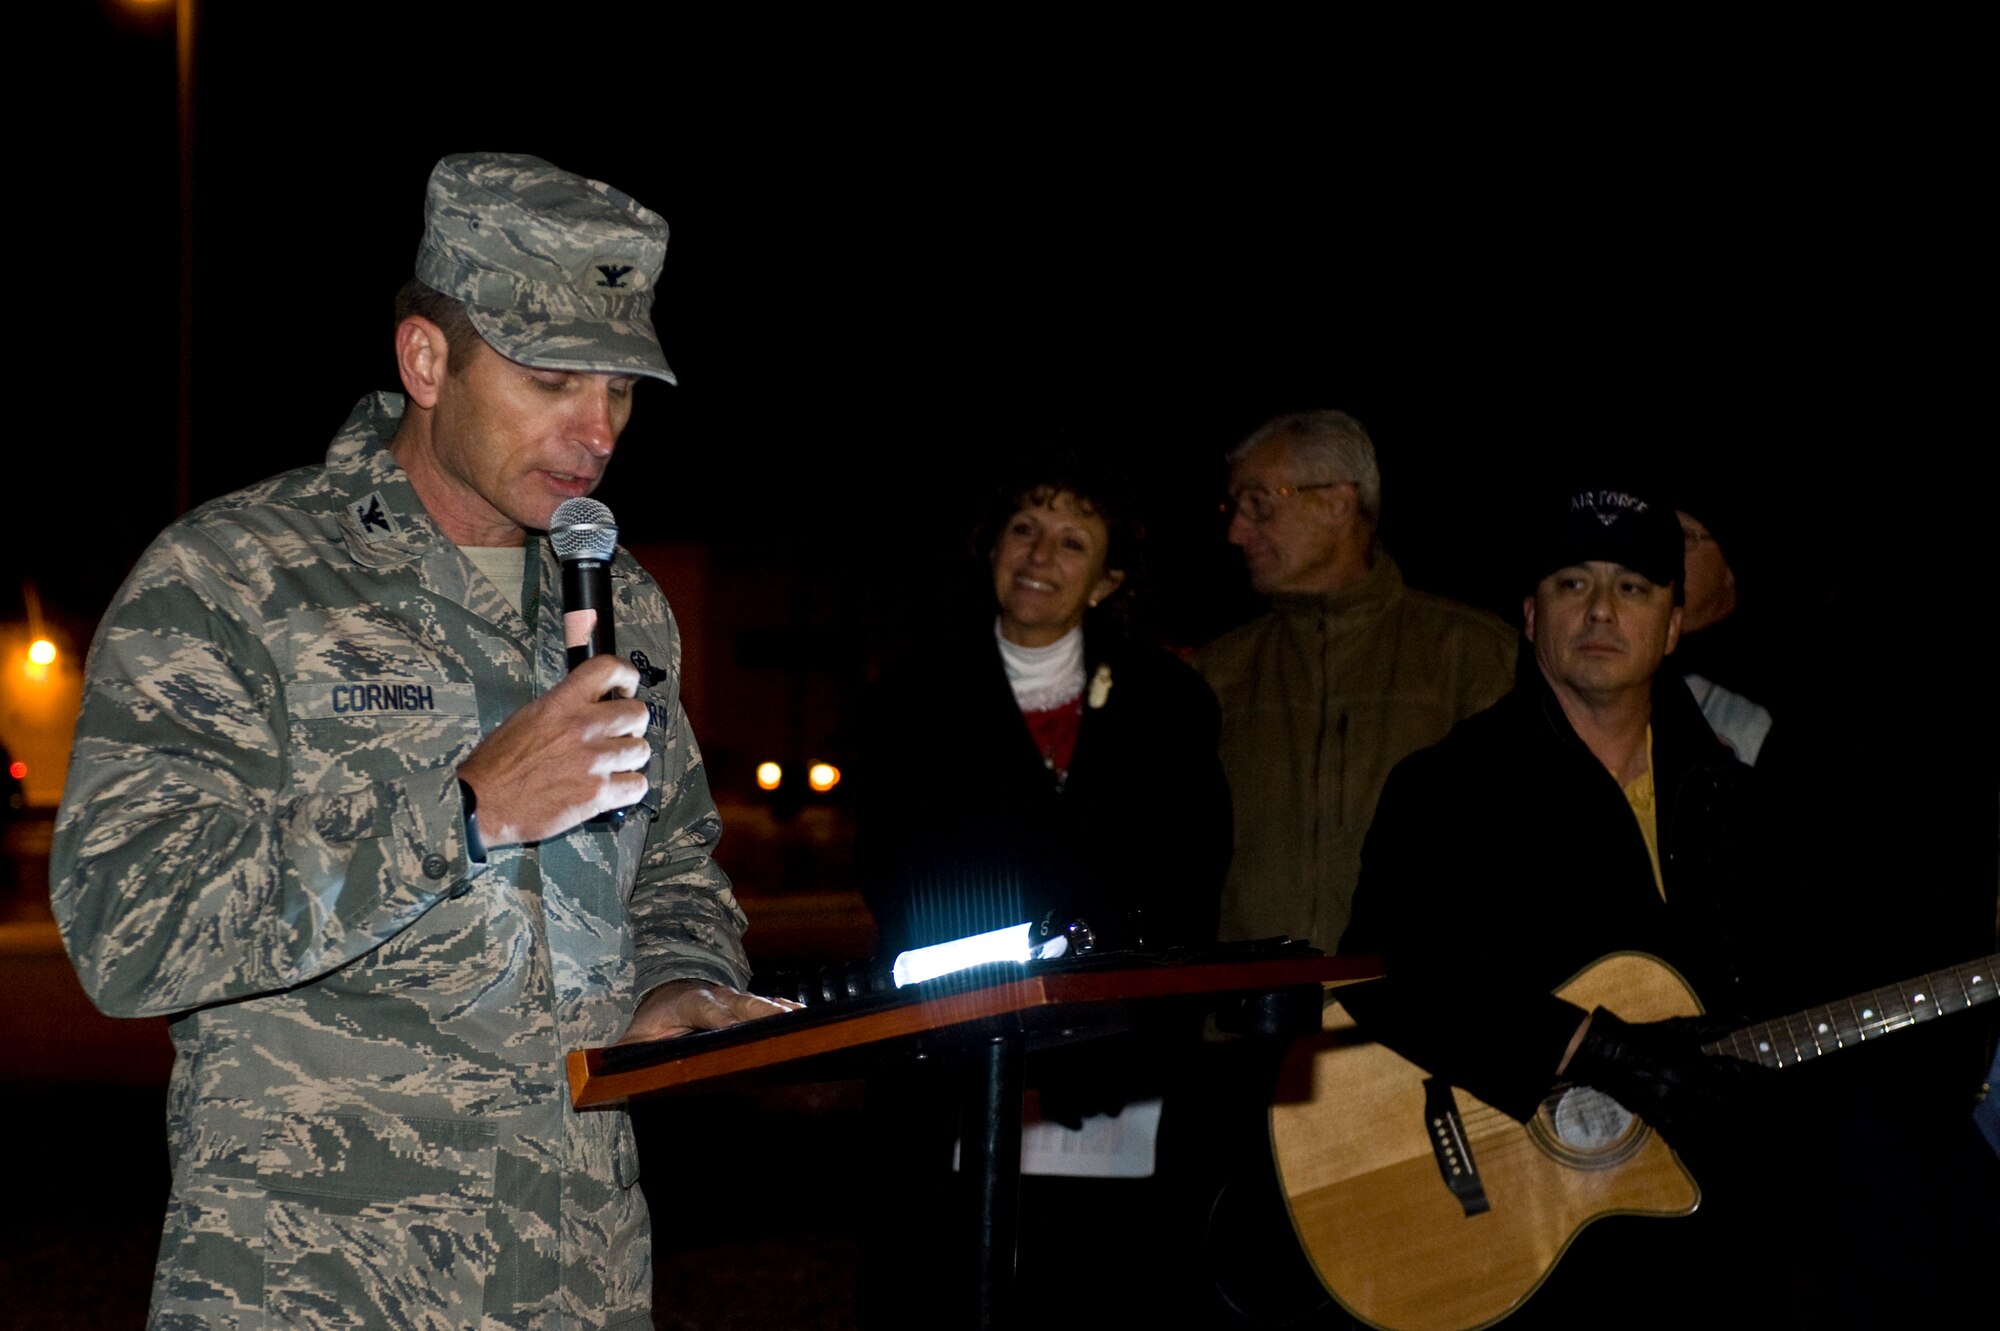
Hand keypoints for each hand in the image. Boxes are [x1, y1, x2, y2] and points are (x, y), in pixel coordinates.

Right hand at [457, 654, 649, 845]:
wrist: (482, 802)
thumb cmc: (498, 762)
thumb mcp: (528, 717)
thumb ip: (564, 707)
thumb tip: (592, 704)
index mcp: (562, 702)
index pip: (610, 668)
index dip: (627, 676)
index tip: (626, 689)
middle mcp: (583, 726)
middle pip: (638, 713)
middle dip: (631, 725)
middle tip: (617, 737)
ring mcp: (594, 761)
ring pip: (641, 750)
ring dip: (629, 759)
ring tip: (611, 767)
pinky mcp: (598, 794)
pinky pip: (638, 785)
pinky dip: (629, 788)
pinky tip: (613, 789)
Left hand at [615, 979, 803, 1043]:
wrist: (672, 988)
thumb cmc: (654, 1017)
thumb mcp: (635, 1034)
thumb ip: (624, 1053)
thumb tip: (598, 1073)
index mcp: (691, 1001)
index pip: (711, 1010)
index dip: (726, 1017)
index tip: (740, 1026)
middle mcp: (720, 995)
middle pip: (747, 1003)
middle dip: (767, 1012)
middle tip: (789, 1022)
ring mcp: (738, 997)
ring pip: (765, 1002)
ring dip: (785, 1012)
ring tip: (808, 1022)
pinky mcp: (752, 1003)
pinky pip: (774, 1006)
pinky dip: (791, 1012)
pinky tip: (808, 1020)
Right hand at [1562, 1007, 1764, 1143]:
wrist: (1605, 1055)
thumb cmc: (1643, 1037)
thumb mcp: (1678, 1027)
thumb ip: (1715, 1025)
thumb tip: (1747, 1017)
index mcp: (1694, 1062)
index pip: (1736, 1072)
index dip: (1760, 1077)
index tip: (1779, 1081)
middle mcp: (1687, 1087)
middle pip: (1729, 1102)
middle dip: (1753, 1108)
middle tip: (1777, 1117)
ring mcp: (1672, 1106)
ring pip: (1710, 1123)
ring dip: (1732, 1130)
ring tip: (1757, 1140)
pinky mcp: (1659, 1118)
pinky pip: (1683, 1137)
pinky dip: (1699, 1145)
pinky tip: (1714, 1154)